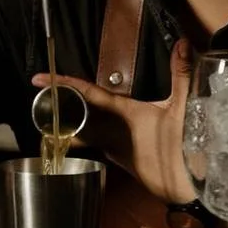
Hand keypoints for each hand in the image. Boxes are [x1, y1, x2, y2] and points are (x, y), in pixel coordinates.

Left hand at [32, 39, 197, 203]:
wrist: (189, 186)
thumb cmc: (184, 145)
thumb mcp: (183, 107)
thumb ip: (180, 74)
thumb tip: (182, 41)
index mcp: (123, 115)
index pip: (88, 94)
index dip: (64, 84)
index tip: (39, 79)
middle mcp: (111, 134)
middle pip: (75, 119)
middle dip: (58, 110)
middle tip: (40, 98)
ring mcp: (114, 150)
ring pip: (84, 134)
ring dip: (71, 124)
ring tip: (56, 113)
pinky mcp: (122, 161)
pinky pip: (97, 144)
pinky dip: (88, 134)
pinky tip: (92, 130)